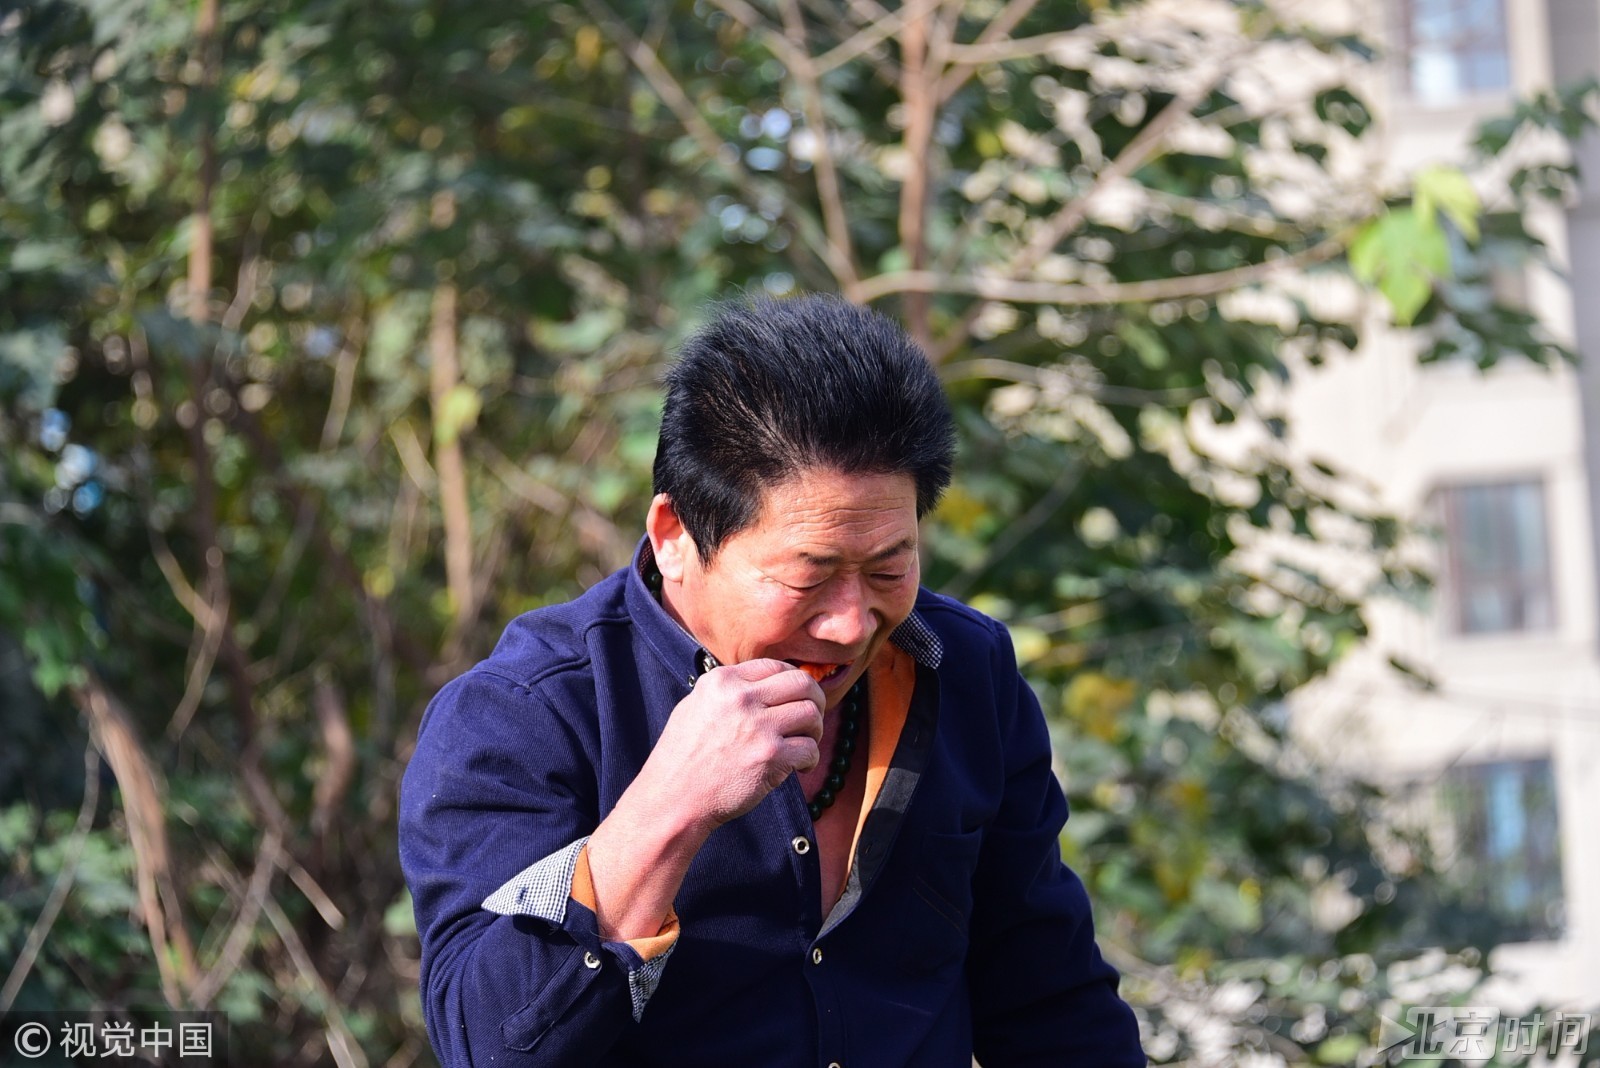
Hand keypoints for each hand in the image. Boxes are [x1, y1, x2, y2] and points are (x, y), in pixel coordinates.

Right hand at [641, 659, 824, 830]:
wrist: (674, 798)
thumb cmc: (682, 757)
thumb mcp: (696, 706)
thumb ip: (728, 691)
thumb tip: (764, 685)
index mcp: (722, 681)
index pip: (775, 666)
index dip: (792, 681)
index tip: (796, 696)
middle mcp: (741, 698)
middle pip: (801, 683)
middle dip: (815, 699)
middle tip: (812, 716)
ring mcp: (758, 727)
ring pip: (811, 713)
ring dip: (815, 730)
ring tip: (805, 743)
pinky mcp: (770, 756)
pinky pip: (810, 749)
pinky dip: (811, 759)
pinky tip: (799, 766)